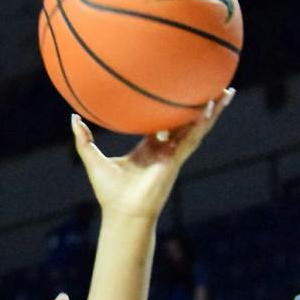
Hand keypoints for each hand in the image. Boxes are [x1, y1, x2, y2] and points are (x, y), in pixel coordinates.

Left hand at [70, 89, 233, 219]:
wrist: (122, 213)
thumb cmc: (109, 192)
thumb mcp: (93, 159)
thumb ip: (84, 139)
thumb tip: (73, 118)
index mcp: (148, 148)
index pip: (164, 123)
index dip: (171, 108)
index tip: (176, 91)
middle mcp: (165, 149)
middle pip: (187, 122)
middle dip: (200, 106)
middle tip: (212, 87)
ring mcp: (174, 153)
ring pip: (198, 127)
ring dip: (213, 110)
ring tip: (226, 91)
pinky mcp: (177, 159)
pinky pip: (193, 137)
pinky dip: (203, 122)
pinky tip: (213, 107)